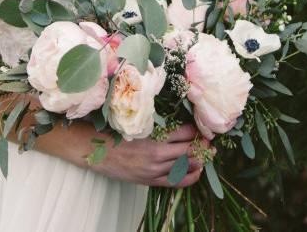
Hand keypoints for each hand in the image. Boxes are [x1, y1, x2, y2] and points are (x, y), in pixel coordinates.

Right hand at [89, 124, 207, 186]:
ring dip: (199, 159)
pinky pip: (176, 182)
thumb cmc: (116, 135)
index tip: (201, 127)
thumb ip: (157, 126)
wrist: (96, 152)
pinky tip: (197, 171)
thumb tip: (177, 124)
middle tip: (209, 140)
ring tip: (207, 154)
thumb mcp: (137, 126)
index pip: (183, 133)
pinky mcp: (150, 180)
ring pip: (185, 165)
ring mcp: (154, 169)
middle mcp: (156, 153)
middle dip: (202, 145)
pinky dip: (190, 176)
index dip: (195, 130)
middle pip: (188, 149)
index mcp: (152, 136)